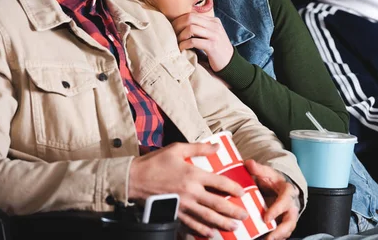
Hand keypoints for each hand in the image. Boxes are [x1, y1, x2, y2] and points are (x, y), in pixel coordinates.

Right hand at [129, 143, 247, 236]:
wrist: (134, 179)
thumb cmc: (155, 162)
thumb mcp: (177, 149)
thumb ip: (199, 148)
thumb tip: (217, 146)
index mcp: (194, 175)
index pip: (220, 183)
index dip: (234, 188)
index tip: (242, 192)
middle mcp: (191, 192)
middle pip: (217, 204)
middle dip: (233, 210)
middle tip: (244, 215)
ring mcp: (183, 205)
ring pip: (207, 217)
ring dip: (222, 223)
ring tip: (234, 226)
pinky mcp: (174, 213)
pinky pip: (191, 224)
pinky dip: (202, 230)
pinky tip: (210, 233)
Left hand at [172, 13, 233, 71]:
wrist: (231, 63)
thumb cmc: (217, 50)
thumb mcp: (211, 35)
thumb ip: (201, 29)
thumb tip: (181, 26)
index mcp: (214, 21)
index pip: (192, 14)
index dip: (179, 21)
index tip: (172, 29)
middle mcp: (215, 25)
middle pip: (190, 18)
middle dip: (177, 26)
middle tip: (172, 35)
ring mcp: (214, 35)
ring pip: (191, 28)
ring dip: (180, 36)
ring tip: (177, 43)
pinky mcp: (212, 45)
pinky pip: (193, 41)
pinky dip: (184, 45)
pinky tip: (182, 49)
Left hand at [244, 160, 300, 239]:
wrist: (279, 186)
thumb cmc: (272, 180)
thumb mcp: (266, 172)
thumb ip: (258, 169)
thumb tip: (249, 163)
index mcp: (287, 191)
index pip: (285, 200)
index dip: (277, 210)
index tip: (266, 218)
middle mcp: (291, 205)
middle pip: (291, 220)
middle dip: (281, 230)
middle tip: (269, 237)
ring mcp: (289, 215)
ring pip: (288, 229)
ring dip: (278, 237)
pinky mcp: (285, 223)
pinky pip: (283, 233)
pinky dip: (276, 238)